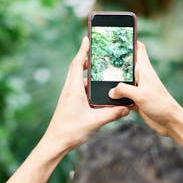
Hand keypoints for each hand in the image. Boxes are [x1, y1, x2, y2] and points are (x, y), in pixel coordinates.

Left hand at [43, 36, 128, 151]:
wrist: (56, 143)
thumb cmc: (71, 131)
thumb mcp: (94, 122)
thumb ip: (111, 114)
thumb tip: (127, 108)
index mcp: (73, 89)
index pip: (77, 64)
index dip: (83, 50)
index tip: (87, 38)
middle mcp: (70, 90)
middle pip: (78, 68)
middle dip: (87, 58)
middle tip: (99, 51)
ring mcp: (70, 97)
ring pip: (80, 80)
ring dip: (89, 73)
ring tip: (102, 70)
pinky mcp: (71, 104)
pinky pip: (81, 90)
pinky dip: (89, 86)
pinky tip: (99, 91)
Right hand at [108, 42, 182, 136]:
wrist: (169, 122)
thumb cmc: (160, 104)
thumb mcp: (140, 95)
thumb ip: (123, 90)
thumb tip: (110, 91)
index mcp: (144, 69)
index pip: (138, 48)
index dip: (129, 41)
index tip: (116, 36)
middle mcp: (140, 76)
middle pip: (125, 64)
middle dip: (114, 61)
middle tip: (99, 57)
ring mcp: (137, 88)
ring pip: (122, 80)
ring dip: (112, 80)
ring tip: (97, 76)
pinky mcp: (135, 100)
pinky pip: (122, 95)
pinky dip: (115, 96)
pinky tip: (104, 97)